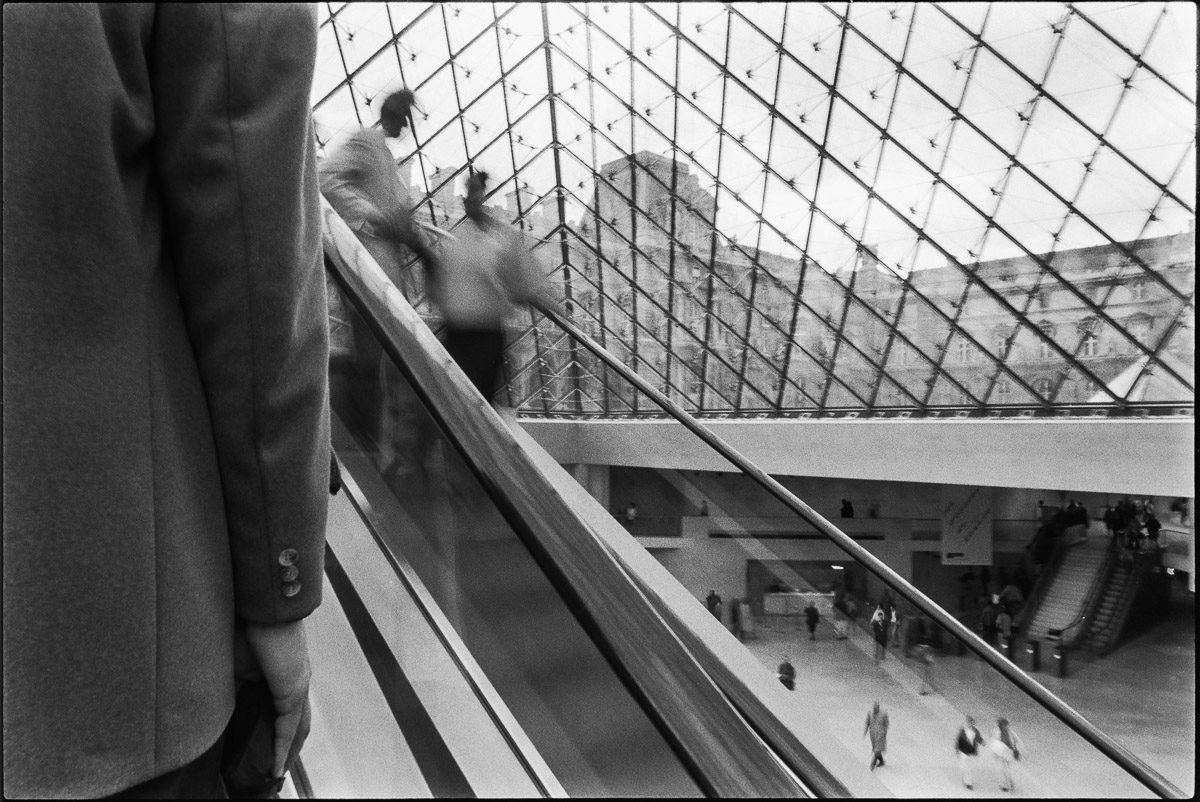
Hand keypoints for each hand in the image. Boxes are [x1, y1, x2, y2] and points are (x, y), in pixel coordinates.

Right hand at [243, 620, 313, 776]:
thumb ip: (235, 686)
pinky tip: (275, 764)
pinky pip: (289, 725)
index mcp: (284, 673)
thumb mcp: (236, 663)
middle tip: (274, 771)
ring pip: (297, 727)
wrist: (261, 606)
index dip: (278, 733)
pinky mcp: (293, 688)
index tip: (267, 753)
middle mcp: (296, 680)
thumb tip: (225, 706)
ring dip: (287, 751)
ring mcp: (298, 685)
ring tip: (275, 773)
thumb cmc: (248, 625)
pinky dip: (282, 746)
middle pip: (297, 723)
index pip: (284, 710)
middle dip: (287, 748)